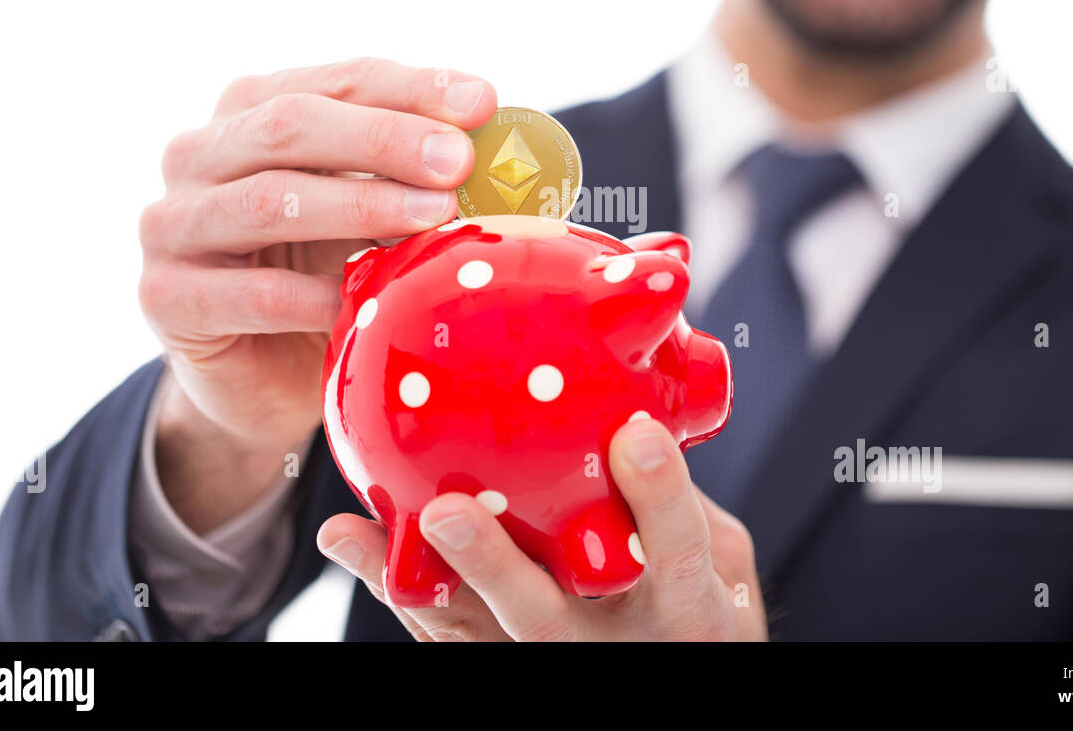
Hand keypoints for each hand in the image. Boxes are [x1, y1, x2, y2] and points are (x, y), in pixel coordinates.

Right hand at [138, 58, 495, 531]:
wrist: (262, 378)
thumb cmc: (328, 274)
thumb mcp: (376, 213)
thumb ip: (421, 175)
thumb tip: (510, 147)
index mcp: (254, 111)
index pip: (339, 81)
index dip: (412, 88)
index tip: (484, 103)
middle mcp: (200, 154)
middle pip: (293, 125)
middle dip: (386, 138)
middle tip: (460, 162)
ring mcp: (172, 224)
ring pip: (267, 198)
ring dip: (359, 204)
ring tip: (434, 216)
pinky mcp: (166, 298)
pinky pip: (249, 293)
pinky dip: (313, 295)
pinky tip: (362, 299)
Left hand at [316, 416, 768, 640]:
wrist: (678, 667)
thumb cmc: (701, 607)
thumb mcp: (724, 559)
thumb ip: (679, 497)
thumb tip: (632, 405)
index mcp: (682, 602)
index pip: (676, 549)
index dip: (658, 494)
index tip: (634, 433)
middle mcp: (608, 639)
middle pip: (545, 615)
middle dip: (494, 567)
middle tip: (450, 512)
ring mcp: (552, 656)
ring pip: (475, 630)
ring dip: (417, 577)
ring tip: (358, 532)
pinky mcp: (502, 660)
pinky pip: (444, 632)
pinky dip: (392, 584)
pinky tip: (348, 538)